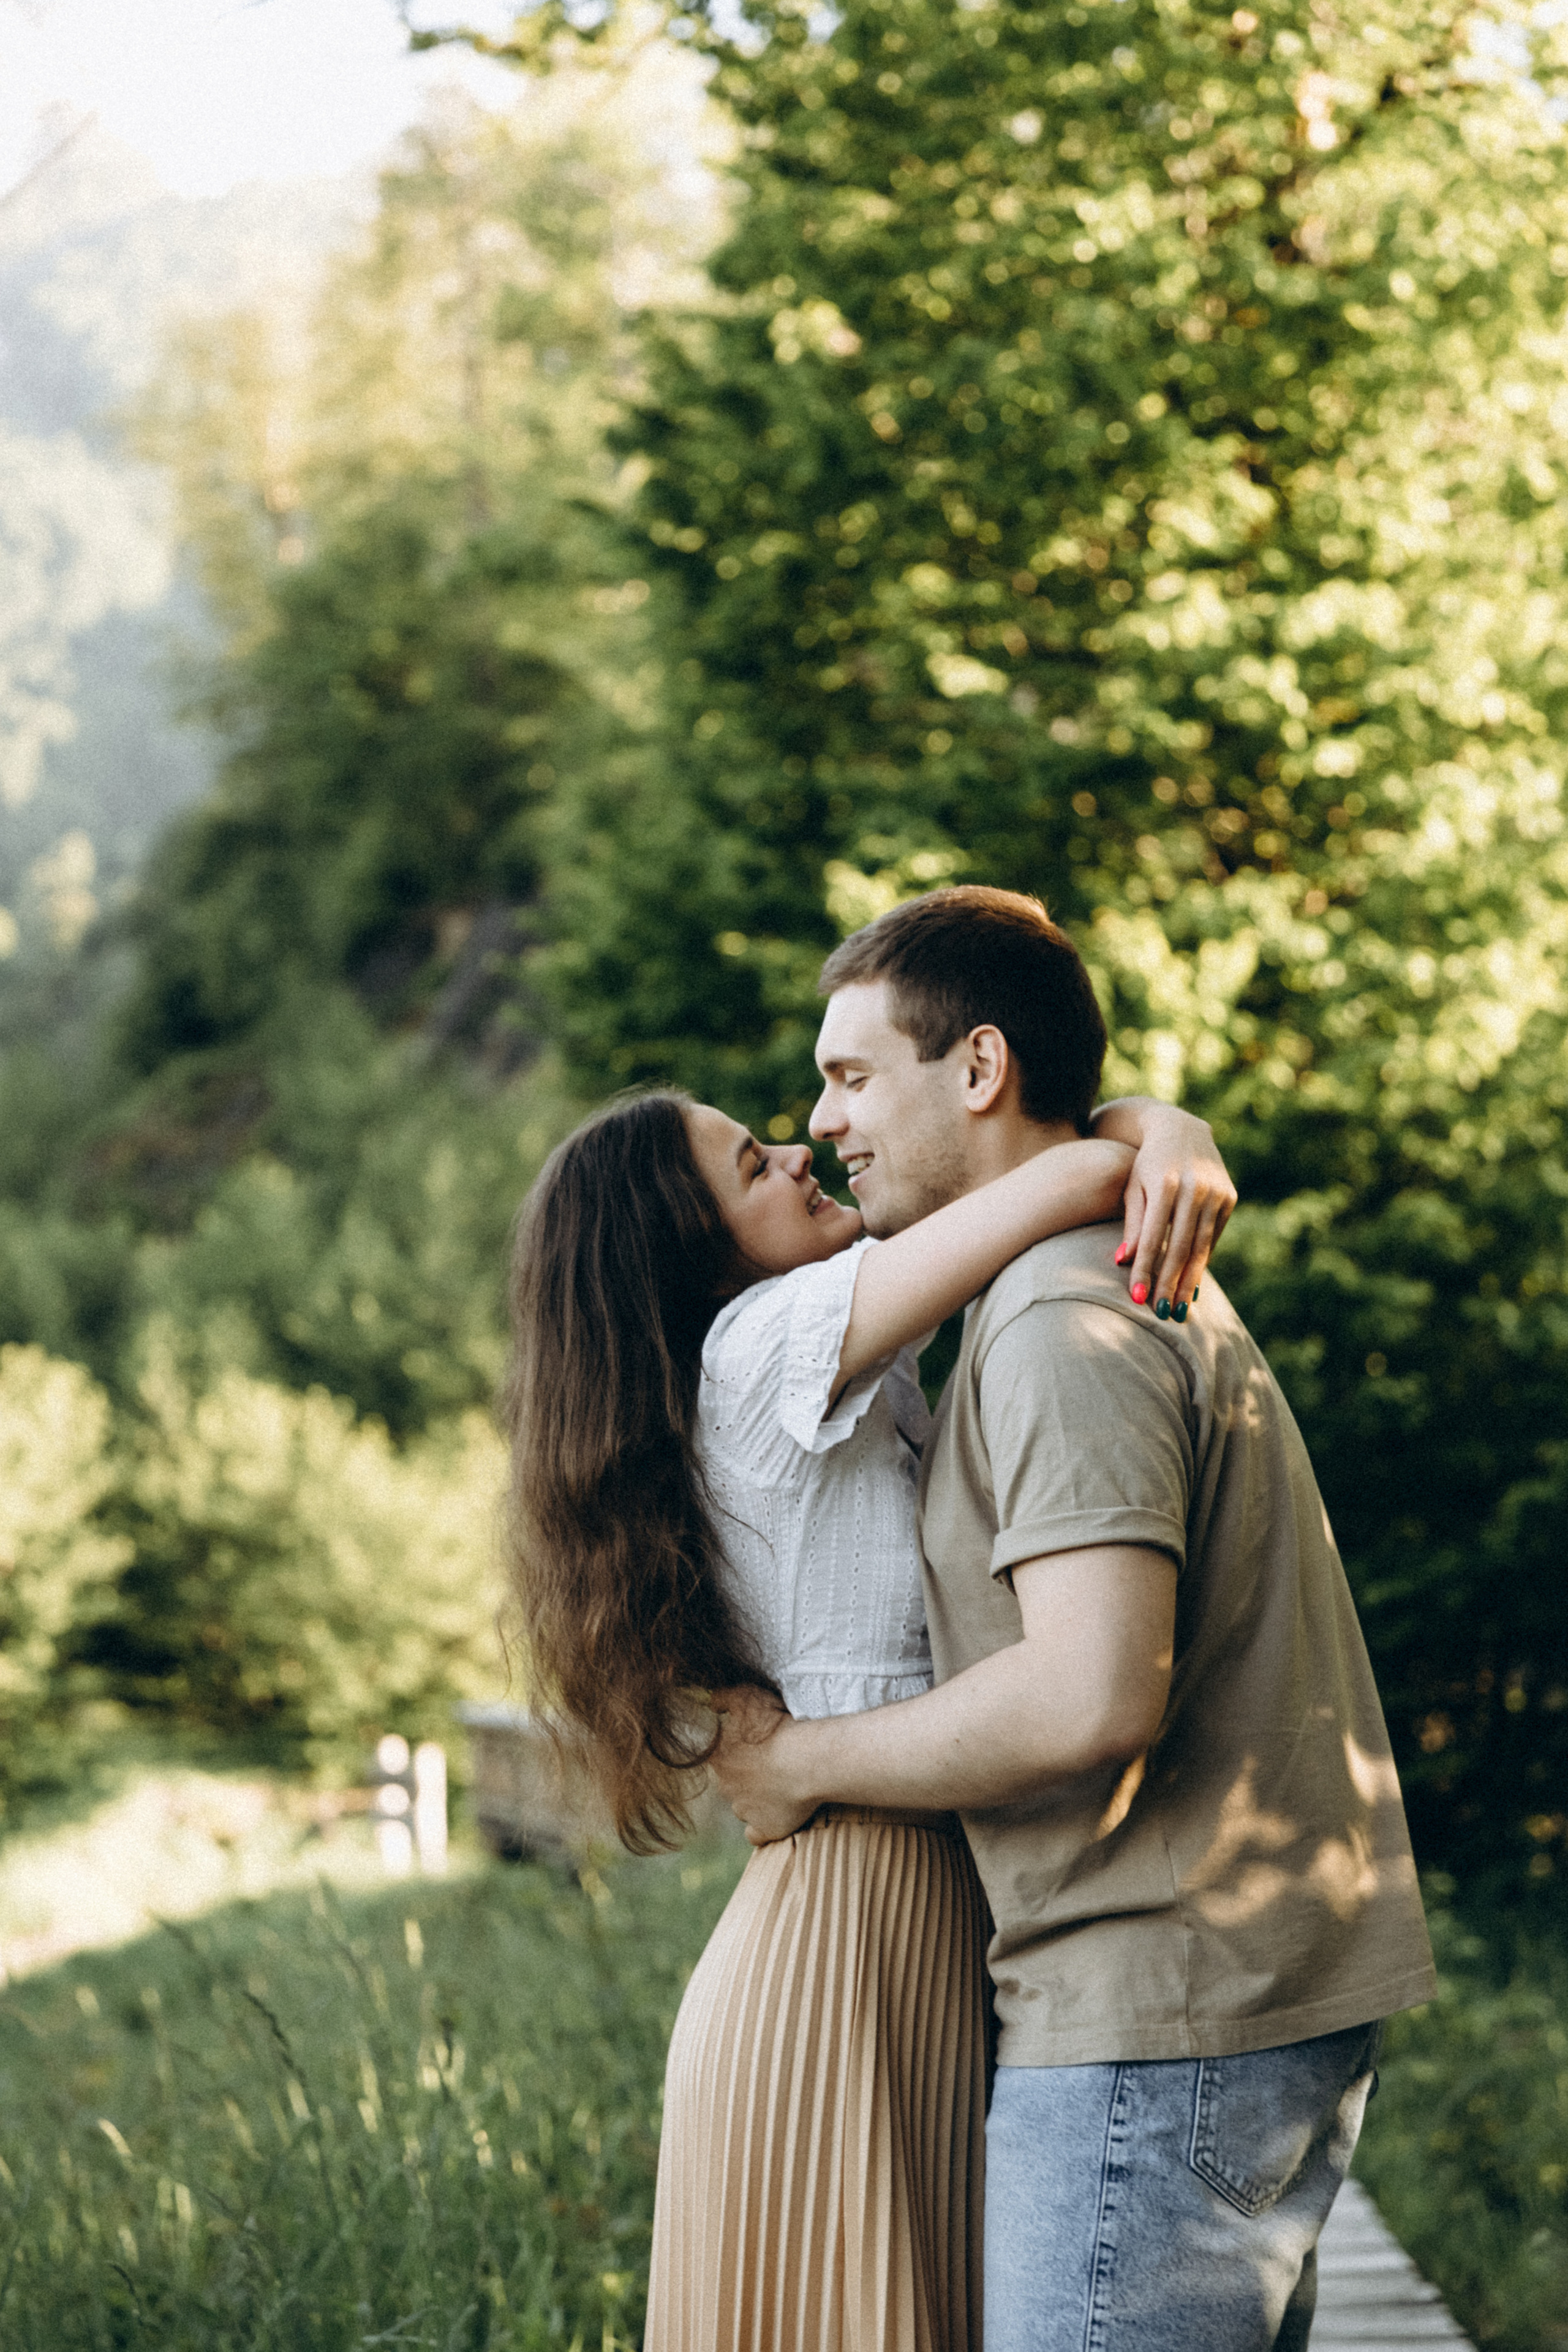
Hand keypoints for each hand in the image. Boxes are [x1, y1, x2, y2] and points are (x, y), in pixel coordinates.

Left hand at [709, 1685, 818, 1845]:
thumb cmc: (776, 1727)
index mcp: (718, 1757)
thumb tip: (711, 1704)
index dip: (735, 1751)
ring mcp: (744, 1810)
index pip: (718, 1757)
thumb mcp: (746, 1696)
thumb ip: (723, 1697)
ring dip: (754, 1799)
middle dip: (745, 1775)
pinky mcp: (765, 1828)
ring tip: (778, 1787)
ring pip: (742, 1806)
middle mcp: (725, 1787)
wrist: (805, 1760)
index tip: (755, 1745)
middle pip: (729, 1782)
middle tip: (770, 1763)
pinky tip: (772, 1816)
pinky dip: (761, 1826)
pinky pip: (755, 1834)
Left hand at [1116, 1109, 1235, 1318]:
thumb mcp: (1132, 1188)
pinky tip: (1193, 1284)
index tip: (1138, 1299)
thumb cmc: (1145, 1165)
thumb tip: (1121, 1262)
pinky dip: (1202, 1261)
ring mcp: (1216, 1192)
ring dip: (1190, 1281)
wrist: (1180, 1130)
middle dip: (1170, 1283)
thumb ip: (1131, 1225)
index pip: (1153, 1238)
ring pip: (1201, 1246)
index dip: (1145, 1270)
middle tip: (1162, 1314)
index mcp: (1164, 1183)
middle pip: (1181, 1247)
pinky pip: (1213, 1237)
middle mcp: (1193, 1187)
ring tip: (1178, 1309)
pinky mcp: (1229, 1197)